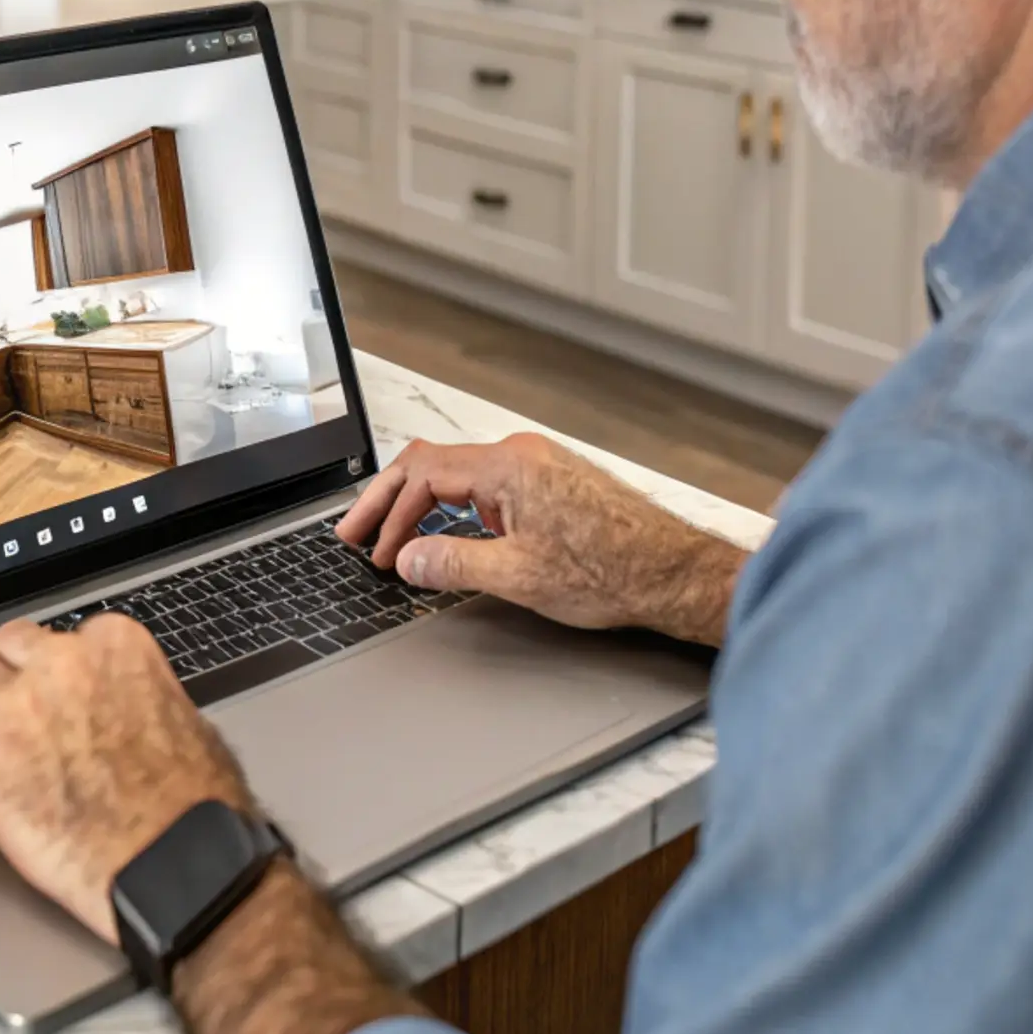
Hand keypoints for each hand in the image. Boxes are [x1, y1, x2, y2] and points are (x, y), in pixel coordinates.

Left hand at [0, 614, 249, 940]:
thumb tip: (126, 707)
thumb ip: (141, 696)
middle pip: (6, 649)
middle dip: (0, 675)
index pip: (62, 637)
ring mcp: (18, 707)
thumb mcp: (185, 722)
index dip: (48, 669)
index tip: (45, 689)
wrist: (176, 865)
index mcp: (116, 647)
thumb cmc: (193, 808)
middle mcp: (61, 663)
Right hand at [336, 433, 742, 646]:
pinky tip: (447, 536)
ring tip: (396, 541)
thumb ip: (453, 564)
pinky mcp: (551, 483)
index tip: (372, 548)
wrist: (673, 573)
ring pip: (459, 476)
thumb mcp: (519, 577)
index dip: (387, 514)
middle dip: (390, 503)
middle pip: (434, 467)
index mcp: (508, 467)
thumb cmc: (614, 570)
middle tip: (359, 536)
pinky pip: (486, 486)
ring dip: (422, 508)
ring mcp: (538, 466)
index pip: (422, 473)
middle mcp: (521, 455)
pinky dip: (454, 509)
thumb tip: (408, 559)